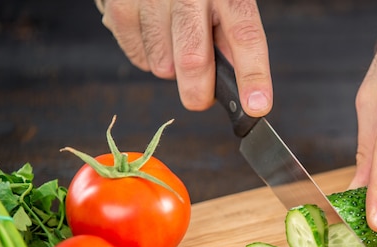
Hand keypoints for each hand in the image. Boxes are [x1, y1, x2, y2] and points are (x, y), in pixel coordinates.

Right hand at [99, 0, 272, 114]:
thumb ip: (230, 38)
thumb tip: (240, 86)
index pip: (245, 34)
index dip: (253, 75)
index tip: (256, 106)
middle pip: (193, 59)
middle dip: (198, 92)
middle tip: (200, 98)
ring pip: (162, 65)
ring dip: (172, 69)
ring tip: (174, 41)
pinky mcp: (120, 5)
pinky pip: (138, 58)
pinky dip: (149, 57)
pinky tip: (155, 34)